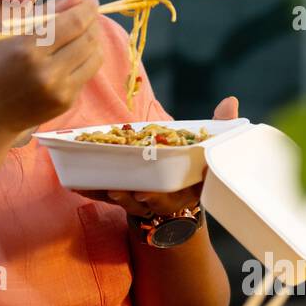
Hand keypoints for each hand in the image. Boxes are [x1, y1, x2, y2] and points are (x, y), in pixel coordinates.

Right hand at [0, 0, 103, 135]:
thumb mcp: (11, 35)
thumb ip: (47, 13)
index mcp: (28, 49)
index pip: (73, 23)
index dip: (87, 9)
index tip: (91, 1)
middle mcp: (46, 71)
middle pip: (88, 39)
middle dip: (94, 22)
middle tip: (90, 15)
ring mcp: (59, 90)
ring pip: (94, 57)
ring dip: (95, 41)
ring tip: (85, 33)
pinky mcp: (65, 102)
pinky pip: (87, 74)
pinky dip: (85, 60)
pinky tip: (74, 55)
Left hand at [76, 96, 239, 217]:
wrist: (177, 195)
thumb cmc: (193, 168)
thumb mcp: (207, 149)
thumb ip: (218, 127)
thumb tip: (231, 101)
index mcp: (182, 190)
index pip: (172, 198)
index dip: (157, 199)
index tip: (145, 195)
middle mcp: (160, 200)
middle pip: (142, 204)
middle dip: (129, 200)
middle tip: (117, 191)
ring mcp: (139, 200)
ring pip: (121, 201)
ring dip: (106, 194)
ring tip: (92, 185)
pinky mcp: (121, 195)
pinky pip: (105, 195)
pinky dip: (91, 189)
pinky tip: (74, 183)